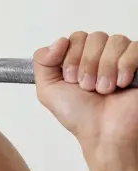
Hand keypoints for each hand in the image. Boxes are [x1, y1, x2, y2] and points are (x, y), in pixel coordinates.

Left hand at [34, 32, 137, 152]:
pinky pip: (135, 48)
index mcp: (82, 57)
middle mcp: (104, 55)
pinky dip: (125, 65)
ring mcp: (124, 59)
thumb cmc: (79, 115)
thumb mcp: (48, 89)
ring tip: (104, 90)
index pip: (77, 37)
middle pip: (95, 37)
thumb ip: (42, 61)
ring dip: (105, 68)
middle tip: (88, 87)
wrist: (104, 134)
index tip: (71, 80)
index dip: (72, 57)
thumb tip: (59, 41)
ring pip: (115, 41)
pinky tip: (121, 83)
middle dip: (87, 64)